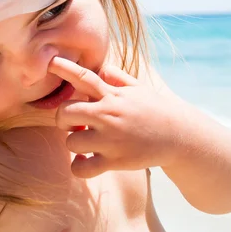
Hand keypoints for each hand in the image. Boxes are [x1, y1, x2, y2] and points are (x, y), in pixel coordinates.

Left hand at [48, 57, 187, 178]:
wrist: (180, 137)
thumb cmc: (156, 110)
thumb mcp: (138, 88)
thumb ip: (117, 77)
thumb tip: (101, 67)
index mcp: (113, 95)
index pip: (84, 77)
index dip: (65, 68)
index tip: (50, 62)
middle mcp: (108, 115)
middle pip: (65, 112)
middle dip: (63, 118)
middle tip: (75, 123)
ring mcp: (110, 139)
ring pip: (70, 142)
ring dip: (74, 143)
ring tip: (87, 142)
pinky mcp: (115, 161)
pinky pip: (81, 169)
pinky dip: (79, 167)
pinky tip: (86, 161)